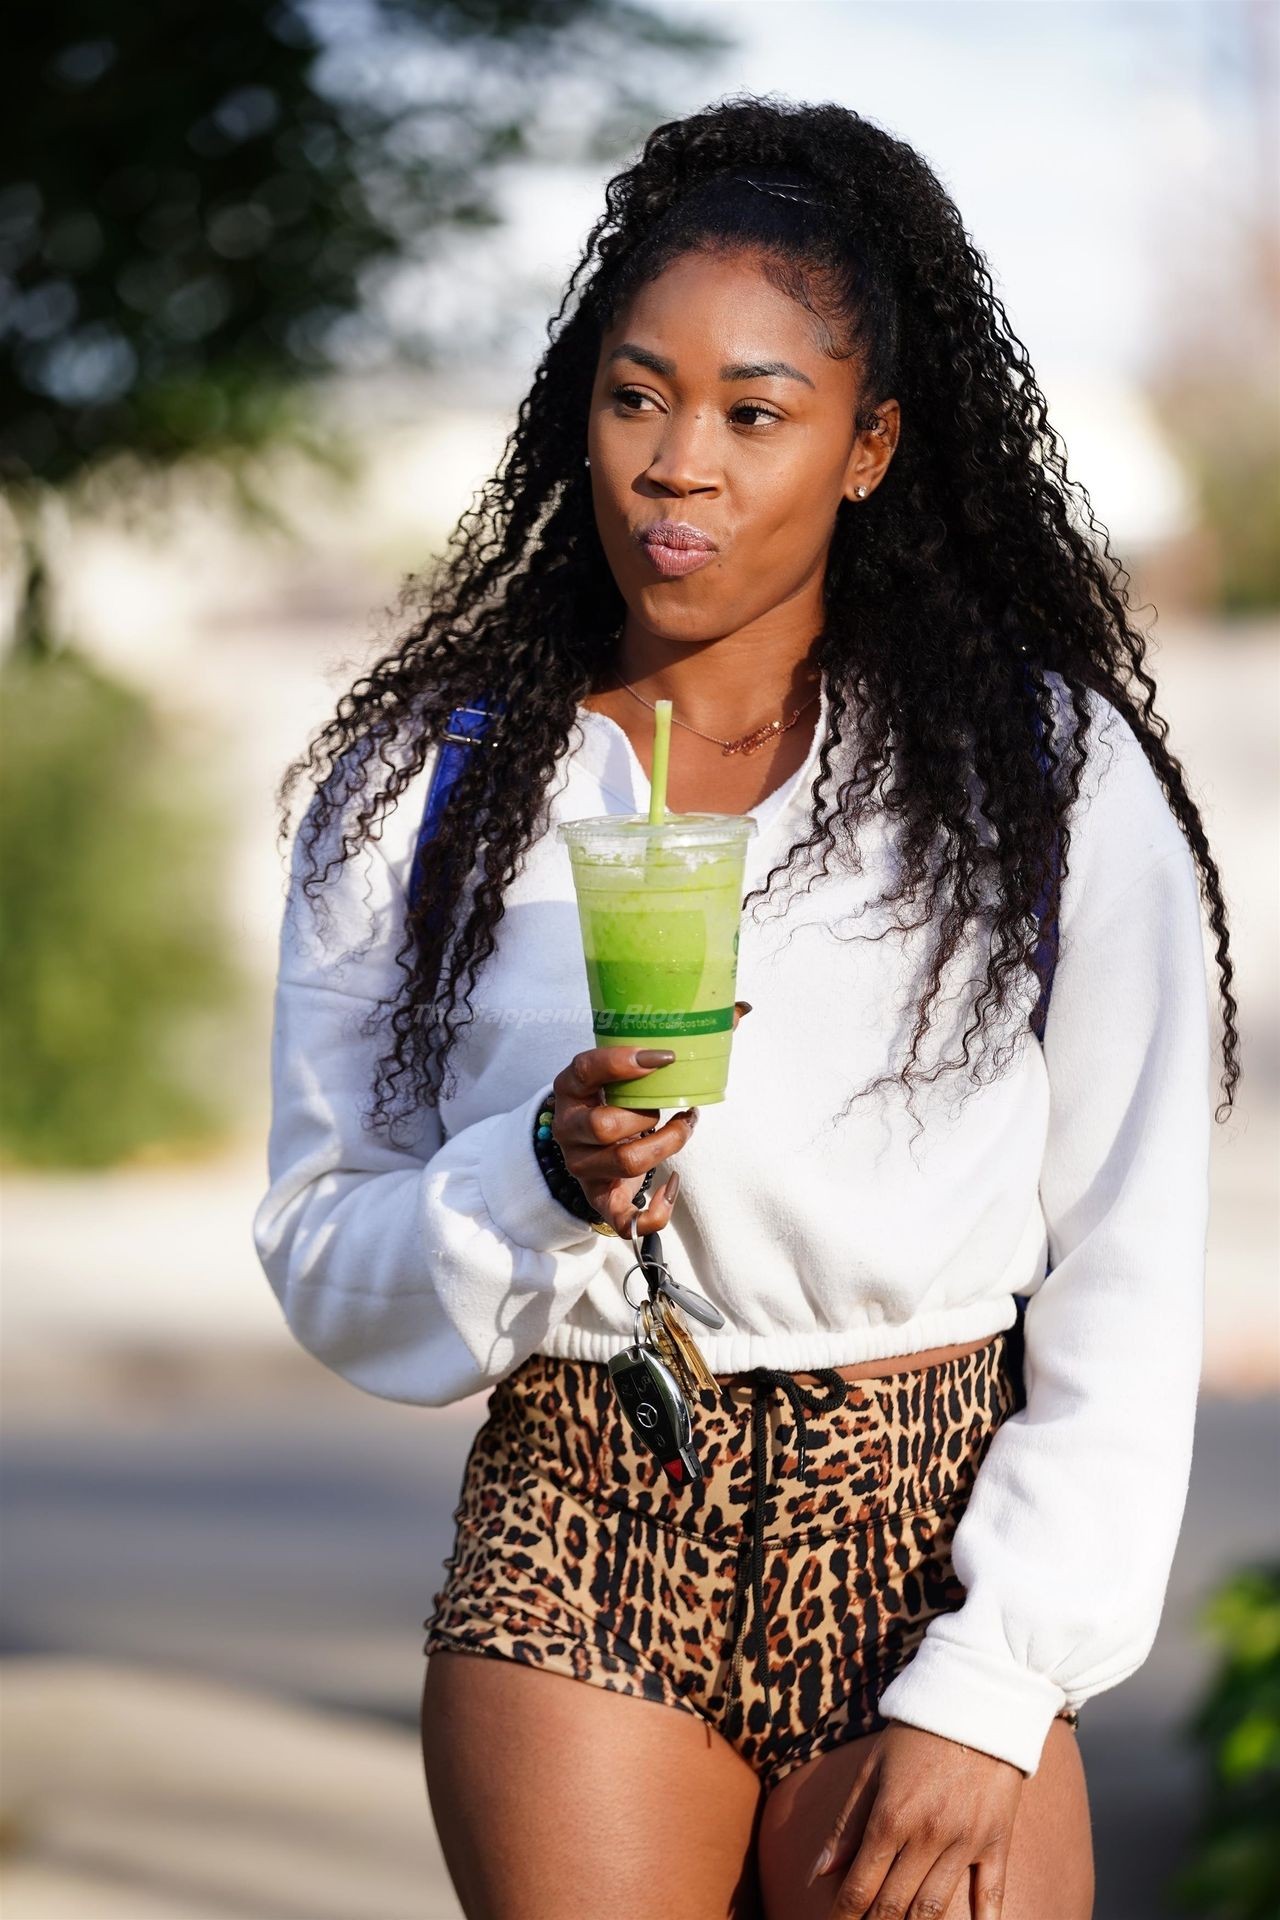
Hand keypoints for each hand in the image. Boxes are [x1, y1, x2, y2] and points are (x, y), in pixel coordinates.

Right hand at [549, 1045, 696, 1237]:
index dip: (623, 1062)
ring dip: (666, 1146)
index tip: (666, 1057)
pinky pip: (624, 1219)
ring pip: (624, 1163)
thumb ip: (678, 1038)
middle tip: (672, 1106)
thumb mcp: (628, 1069)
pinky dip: (655, 1210)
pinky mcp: (598, 1198)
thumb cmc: (615, 1096)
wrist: (586, 1143)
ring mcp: (582, 1166)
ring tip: (683, 1127)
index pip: (586, 1068)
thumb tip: (740, 1011)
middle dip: (649, 1116)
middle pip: (605, 1125)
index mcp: (571, 1087)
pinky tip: (673, 1185)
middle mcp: (569, 1127)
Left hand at [807, 1721, 1024, 1916]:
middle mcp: (928, 1835)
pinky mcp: (997, 1841)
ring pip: (935, 1908)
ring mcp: (965, 1841)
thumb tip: (820, 1871)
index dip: (844, 1915)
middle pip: (895, 1904)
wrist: (977, 1701)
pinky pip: (992, 1895)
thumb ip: (847, 1822)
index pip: (861, 1884)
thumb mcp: (873, 1767)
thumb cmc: (917, 1733)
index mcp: (892, 1815)